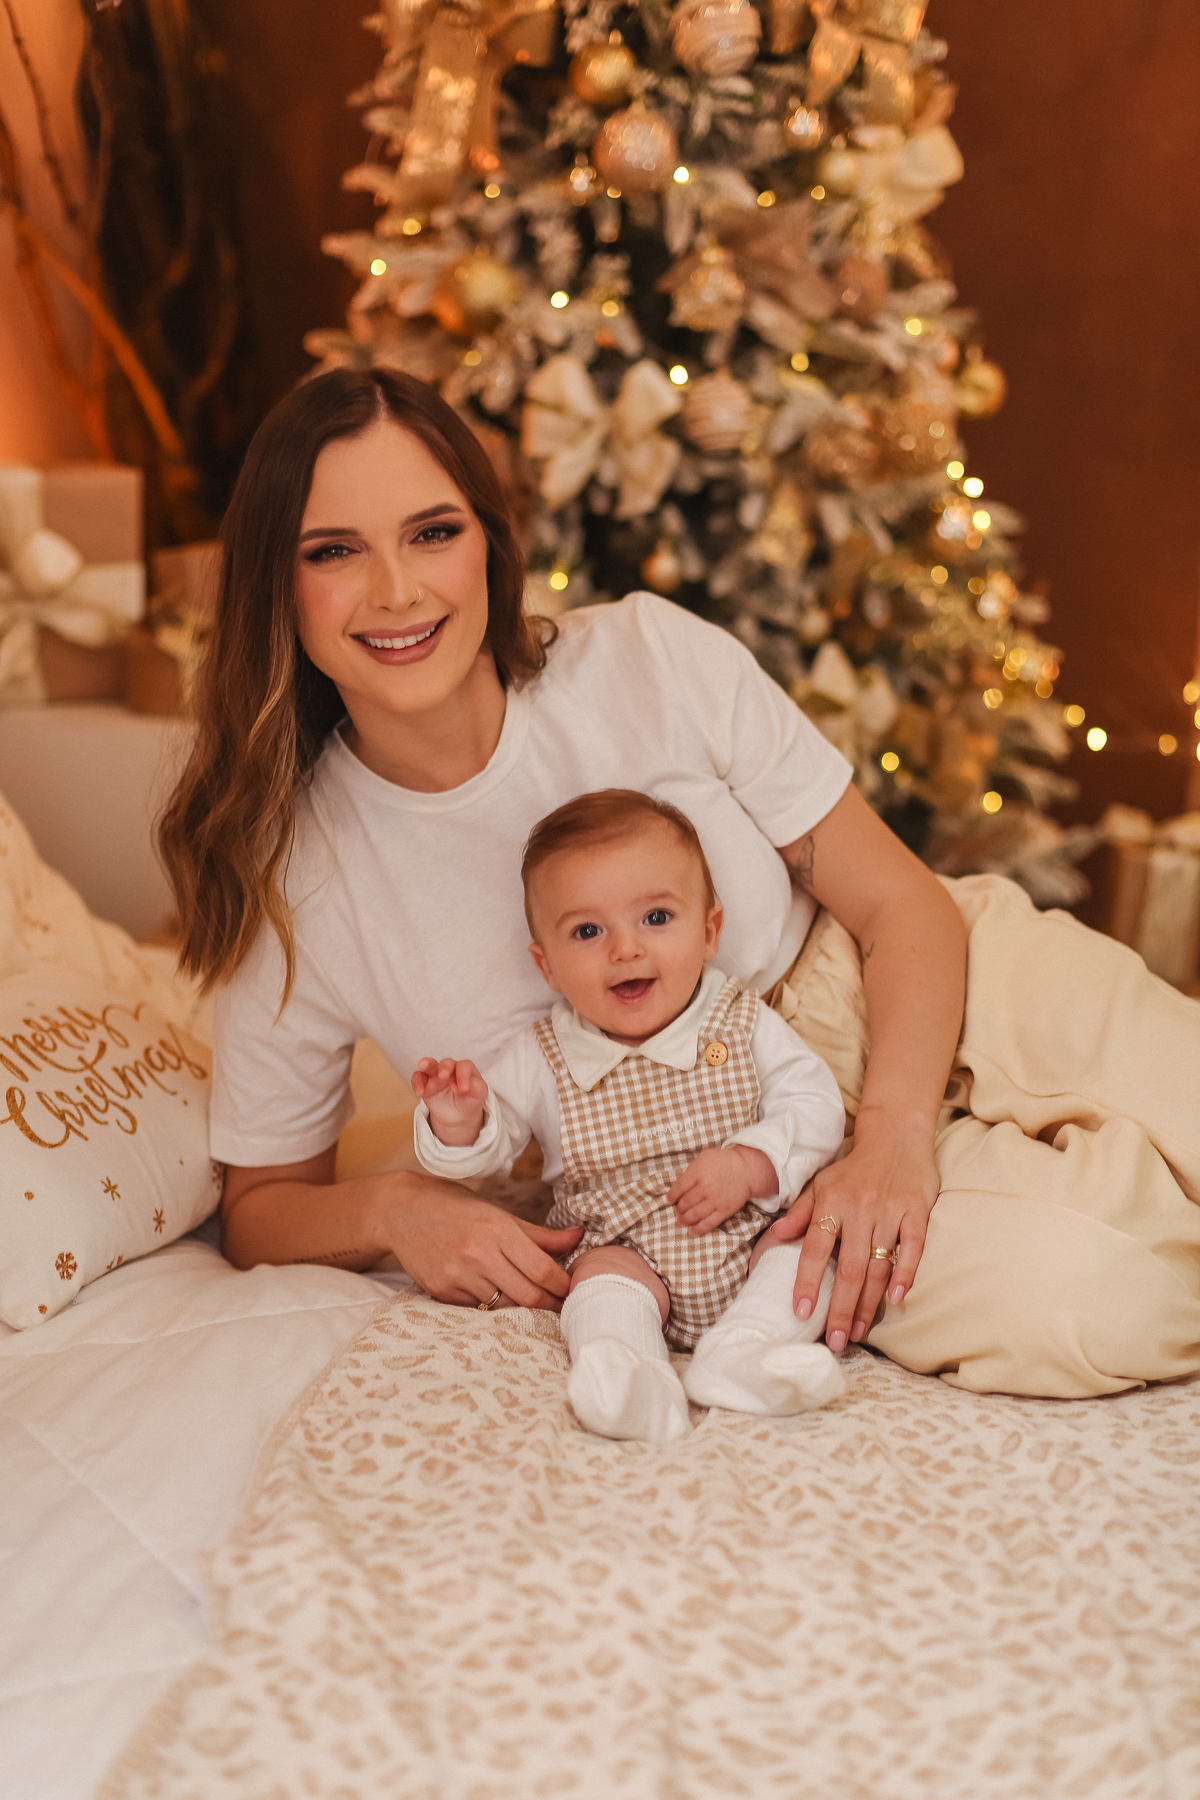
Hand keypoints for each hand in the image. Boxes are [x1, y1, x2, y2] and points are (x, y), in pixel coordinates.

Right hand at [384, 1172, 583, 1310]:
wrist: (401, 1212)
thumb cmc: (455, 1208)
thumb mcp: (498, 1213)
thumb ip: (539, 1234)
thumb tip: (578, 1236)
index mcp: (496, 1228)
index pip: (541, 1269)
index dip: (562, 1285)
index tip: (572, 1288)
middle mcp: (477, 1254)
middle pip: (528, 1295)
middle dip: (549, 1304)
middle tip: (561, 1304)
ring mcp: (457, 1276)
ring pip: (504, 1307)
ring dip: (522, 1308)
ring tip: (533, 1301)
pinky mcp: (441, 1292)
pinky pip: (478, 1309)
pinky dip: (492, 1306)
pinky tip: (497, 1295)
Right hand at [412, 1057, 487, 1145]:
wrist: (458, 1114)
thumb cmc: (470, 1099)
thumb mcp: (479, 1094)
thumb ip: (477, 1087)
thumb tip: (466, 1085)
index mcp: (465, 1069)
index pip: (464, 1066)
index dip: (463, 1075)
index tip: (463, 1089)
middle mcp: (450, 1069)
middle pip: (447, 1062)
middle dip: (445, 1067)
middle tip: (443, 1076)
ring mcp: (436, 1075)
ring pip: (430, 1064)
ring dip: (427, 1064)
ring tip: (423, 1066)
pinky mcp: (425, 1084)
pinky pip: (418, 1077)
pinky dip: (416, 1081)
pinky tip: (419, 1091)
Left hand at [667, 1145, 775, 1236]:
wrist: (746, 1170)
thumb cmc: (723, 1162)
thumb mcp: (704, 1158)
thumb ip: (689, 1171)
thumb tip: (675, 1184)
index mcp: (698, 1173)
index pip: (679, 1188)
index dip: (671, 1196)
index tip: (668, 1201)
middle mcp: (705, 1188)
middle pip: (685, 1203)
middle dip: (678, 1209)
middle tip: (676, 1211)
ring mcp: (715, 1201)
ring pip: (694, 1215)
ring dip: (684, 1220)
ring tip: (680, 1221)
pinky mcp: (724, 1211)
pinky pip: (709, 1223)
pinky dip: (698, 1229)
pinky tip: (691, 1232)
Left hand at [760, 1109, 936, 1351]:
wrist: (896, 1136)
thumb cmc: (854, 1169)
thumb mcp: (820, 1184)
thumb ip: (800, 1213)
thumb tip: (775, 1238)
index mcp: (832, 1203)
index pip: (816, 1248)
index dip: (808, 1281)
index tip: (802, 1311)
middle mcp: (860, 1209)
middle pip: (850, 1268)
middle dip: (841, 1308)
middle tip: (835, 1340)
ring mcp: (891, 1212)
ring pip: (879, 1265)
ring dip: (869, 1303)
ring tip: (858, 1331)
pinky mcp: (917, 1213)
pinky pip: (912, 1248)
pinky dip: (906, 1274)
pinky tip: (897, 1300)